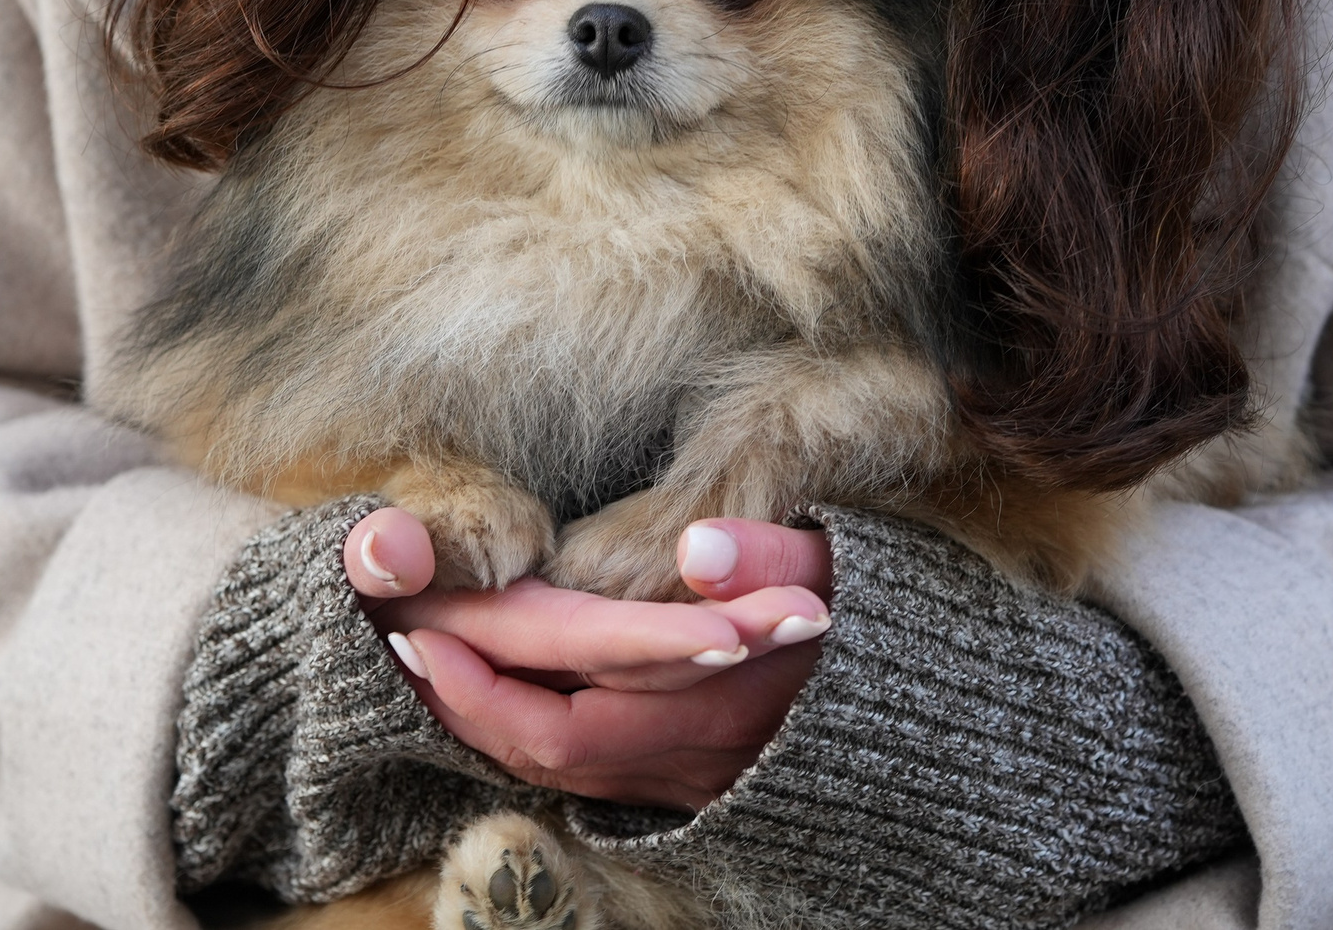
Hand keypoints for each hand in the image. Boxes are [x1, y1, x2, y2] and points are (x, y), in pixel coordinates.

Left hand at [340, 509, 834, 808]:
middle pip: (546, 754)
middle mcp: (694, 762)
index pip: (564, 716)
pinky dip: (536, 733)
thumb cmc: (881, 616)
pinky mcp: (698, 785)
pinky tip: (506, 691)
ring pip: (565, 771)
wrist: (930, 709)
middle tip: (402, 644)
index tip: (424, 630)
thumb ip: (772, 555)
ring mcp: (695, 783)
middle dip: (465, 703)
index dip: (486, 684)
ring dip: (492, 719)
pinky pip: (594, 773)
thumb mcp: (837, 570)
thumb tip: (701, 546)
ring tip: (433, 662)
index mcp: (713, 707)